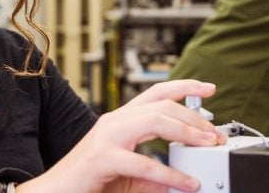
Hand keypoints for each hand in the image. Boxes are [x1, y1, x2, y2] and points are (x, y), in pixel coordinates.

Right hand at [19, 79, 227, 192]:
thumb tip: (185, 178)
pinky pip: (144, 163)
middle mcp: (114, 121)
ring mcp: (107, 137)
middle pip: (163, 105)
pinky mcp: (102, 158)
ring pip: (156, 121)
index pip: (156, 93)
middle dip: (195, 117)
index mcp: (120, 120)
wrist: (53, 192)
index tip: (210, 88)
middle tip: (216, 134)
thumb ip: (154, 171)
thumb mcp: (128, 172)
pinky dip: (170, 174)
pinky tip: (186, 183)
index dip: (185, 86)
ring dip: (188, 132)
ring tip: (208, 146)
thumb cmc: (90, 180)